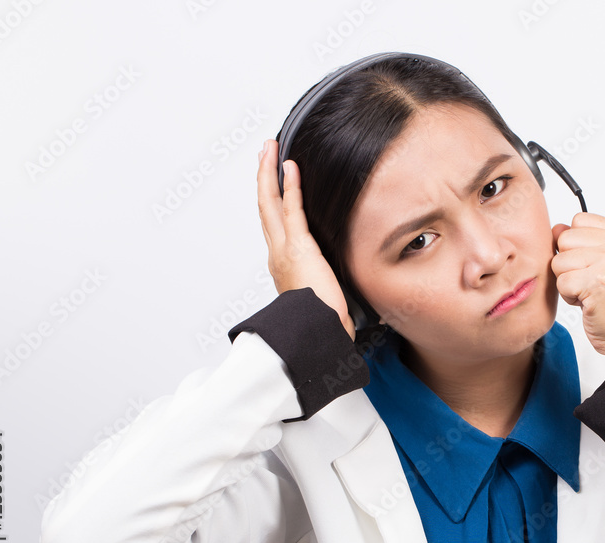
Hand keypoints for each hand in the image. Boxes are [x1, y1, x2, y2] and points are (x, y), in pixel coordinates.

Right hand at [256, 140, 355, 340]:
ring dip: (269, 173)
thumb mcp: (323, 292)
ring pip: (270, 203)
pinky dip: (291, 186)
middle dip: (263, 178)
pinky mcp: (298, 247)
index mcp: (283, 264)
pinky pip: (292, 209)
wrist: (320, 331)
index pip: (274, 224)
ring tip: (270, 149)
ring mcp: (284, 249)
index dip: (271, 200)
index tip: (273, 181)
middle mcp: (278, 253)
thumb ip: (326, 279)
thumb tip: (341, 279)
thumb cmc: (323, 319)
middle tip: (264, 153)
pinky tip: (290, 166)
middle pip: (264, 207)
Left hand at [551, 212, 604, 370]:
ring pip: (559, 260)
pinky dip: (569, 297)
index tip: (593, 265)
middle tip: (591, 282)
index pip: (580, 220)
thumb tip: (556, 228)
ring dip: (568, 281)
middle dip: (570, 263)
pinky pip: (561, 281)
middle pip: (566, 238)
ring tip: (590, 292)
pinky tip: (588, 303)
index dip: (577, 245)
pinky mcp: (597, 283)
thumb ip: (585, 242)